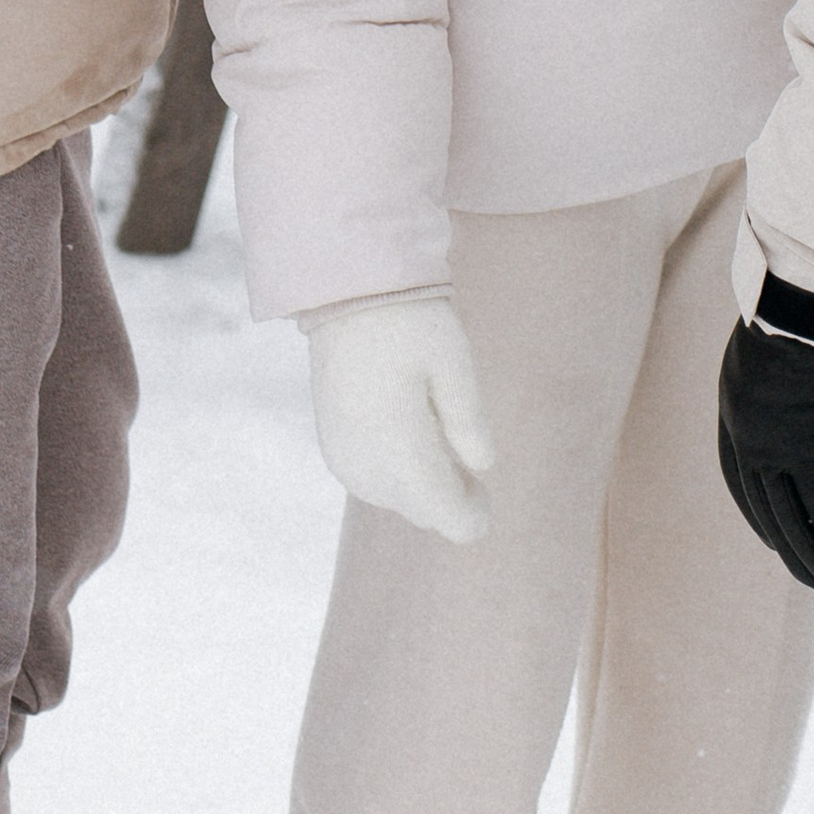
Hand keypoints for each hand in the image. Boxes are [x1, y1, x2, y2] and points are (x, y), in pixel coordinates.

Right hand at [305, 291, 492, 540]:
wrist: (339, 293)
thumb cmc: (406, 322)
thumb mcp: (454, 364)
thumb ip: (469, 423)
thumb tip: (483, 467)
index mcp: (404, 457)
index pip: (450, 520)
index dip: (475, 510)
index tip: (483, 480)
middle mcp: (370, 472)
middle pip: (423, 511)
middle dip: (447, 492)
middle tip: (459, 441)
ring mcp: (344, 461)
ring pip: (397, 498)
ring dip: (419, 479)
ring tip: (431, 428)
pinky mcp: (330, 445)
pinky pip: (372, 479)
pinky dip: (394, 466)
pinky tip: (400, 425)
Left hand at [717, 314, 813, 593]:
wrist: (806, 293)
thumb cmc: (802, 307)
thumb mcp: (782, 348)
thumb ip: (790, 388)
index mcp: (733, 405)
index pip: (737, 477)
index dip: (756, 514)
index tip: (773, 542)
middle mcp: (746, 431)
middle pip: (767, 506)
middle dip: (793, 548)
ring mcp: (775, 442)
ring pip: (797, 518)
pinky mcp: (809, 446)